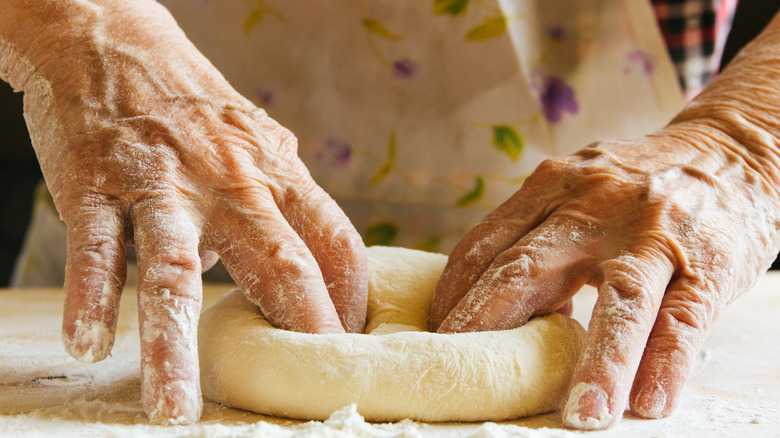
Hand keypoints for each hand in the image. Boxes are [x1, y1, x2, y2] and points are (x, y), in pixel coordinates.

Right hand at [1, 0, 366, 423]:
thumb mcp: (254, 143)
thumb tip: (289, 270)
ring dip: (175, 346)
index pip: (334, 240)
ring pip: (175, 272)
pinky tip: (89, 344)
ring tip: (174, 407)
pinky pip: (96, 250)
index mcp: (275, 171)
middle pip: (278, 263)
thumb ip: (278, 202)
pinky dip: (91, 300)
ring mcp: (162, 183)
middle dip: (301, 327)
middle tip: (311, 382)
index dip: (351, 295)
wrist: (110, 40)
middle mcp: (229, 180)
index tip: (351, 341)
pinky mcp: (95, 183)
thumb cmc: (191, 105)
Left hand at [430, 123, 779, 428]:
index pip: (484, 246)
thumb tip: (484, 297)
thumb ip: (535, 234)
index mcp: (552, 188)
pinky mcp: (708, 261)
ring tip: (581, 415)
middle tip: (460, 377)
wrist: (730, 150)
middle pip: (528, 270)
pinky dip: (663, 362)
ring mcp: (653, 232)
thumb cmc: (638, 185)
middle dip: (488, 327)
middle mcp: (595, 204)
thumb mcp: (577, 190)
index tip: (433, 339)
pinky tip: (646, 401)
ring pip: (620, 299)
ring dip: (597, 362)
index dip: (452, 297)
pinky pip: (684, 318)